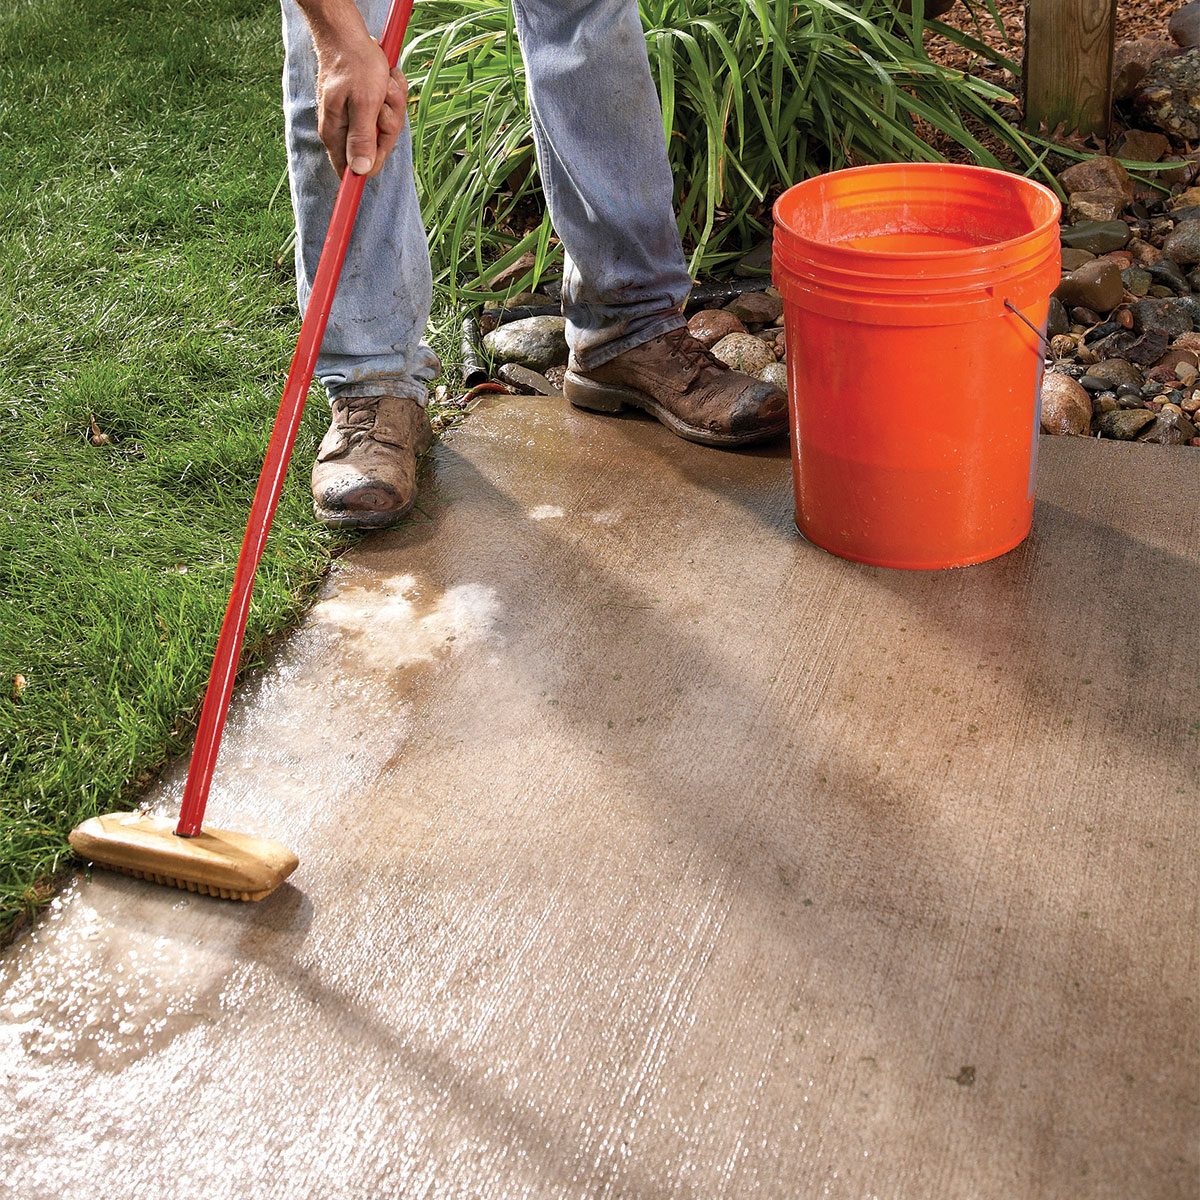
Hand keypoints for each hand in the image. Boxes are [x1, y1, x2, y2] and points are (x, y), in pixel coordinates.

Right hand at [314, 33, 407, 178]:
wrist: (350, 35)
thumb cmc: (354, 64)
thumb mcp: (364, 103)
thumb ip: (362, 138)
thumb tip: (360, 171)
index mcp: (337, 135)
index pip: (356, 171)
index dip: (375, 160)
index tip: (381, 138)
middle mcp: (344, 131)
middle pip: (378, 149)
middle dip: (389, 124)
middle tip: (383, 100)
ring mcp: (355, 120)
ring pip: (386, 129)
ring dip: (392, 106)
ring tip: (383, 86)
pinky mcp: (366, 109)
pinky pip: (388, 113)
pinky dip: (392, 97)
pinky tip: (386, 82)